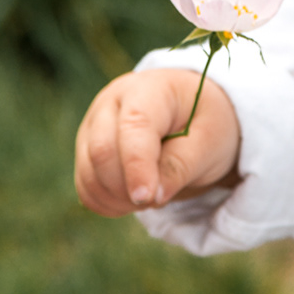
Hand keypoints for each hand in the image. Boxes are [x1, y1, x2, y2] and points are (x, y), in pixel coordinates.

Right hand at [75, 69, 241, 215]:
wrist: (190, 115)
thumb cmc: (203, 122)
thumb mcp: (209, 140)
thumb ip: (182, 165)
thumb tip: (154, 196)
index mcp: (149, 90)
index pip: (133, 126)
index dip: (137, 165)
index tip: (149, 197)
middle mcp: (112, 102)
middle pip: (102, 151)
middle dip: (127, 188)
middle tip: (158, 199)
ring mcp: (93, 125)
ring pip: (89, 172)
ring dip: (118, 199)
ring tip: (152, 196)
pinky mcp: (85, 149)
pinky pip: (85, 185)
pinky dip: (106, 203)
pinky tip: (132, 201)